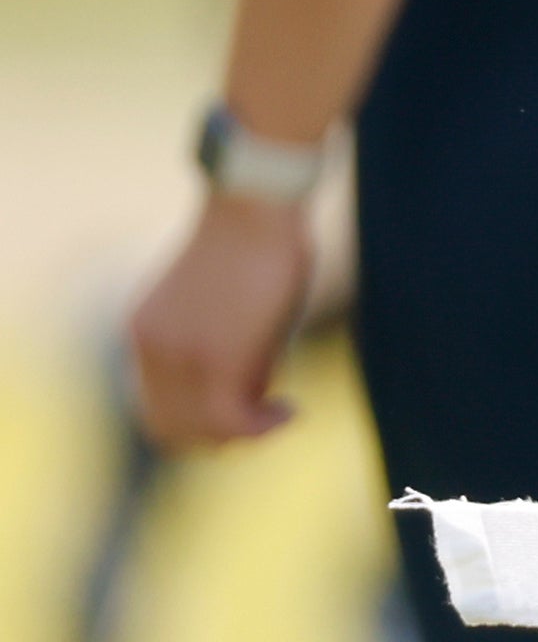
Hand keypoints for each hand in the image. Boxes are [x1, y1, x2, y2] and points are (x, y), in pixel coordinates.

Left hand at [127, 192, 316, 450]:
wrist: (255, 206)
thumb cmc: (252, 241)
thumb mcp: (222, 301)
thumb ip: (221, 343)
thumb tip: (254, 390)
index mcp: (143, 334)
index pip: (157, 407)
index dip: (199, 421)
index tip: (244, 407)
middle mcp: (151, 352)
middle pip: (173, 429)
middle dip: (221, 435)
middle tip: (266, 414)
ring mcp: (181, 360)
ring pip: (203, 429)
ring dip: (245, 432)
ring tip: (281, 412)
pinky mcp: (219, 361)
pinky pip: (234, 419)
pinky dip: (263, 426)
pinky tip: (289, 410)